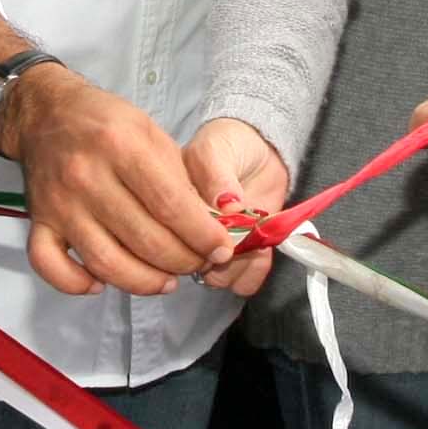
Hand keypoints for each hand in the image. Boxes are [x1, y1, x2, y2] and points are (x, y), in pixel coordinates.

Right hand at [0, 69, 236, 299]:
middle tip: (197, 262)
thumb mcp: (152, 133)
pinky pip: (50, 266)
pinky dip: (77, 284)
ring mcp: (58, 203)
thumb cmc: (106, 122)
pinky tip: (101, 284)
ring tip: (167, 281)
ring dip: (144, 282)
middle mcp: (86, 176)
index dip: (203, 236)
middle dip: (182, 260)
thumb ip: (180, 179)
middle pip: (144, 239)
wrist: (46, 113)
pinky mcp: (37, 222)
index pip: (171, 205)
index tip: (222, 249)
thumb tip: (208, 229)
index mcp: (121, 145)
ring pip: (105, 262)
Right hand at [184, 118, 288, 298]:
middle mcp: (184, 235)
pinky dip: (254, 273)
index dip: (198, 232)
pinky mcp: (237, 261)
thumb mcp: (216, 148)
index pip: (173, 234)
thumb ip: (216, 174)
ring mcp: (209, 251)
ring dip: (240, 264)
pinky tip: (261, 252)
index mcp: (166, 206)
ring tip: (253, 239)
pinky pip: (240, 285)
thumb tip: (225, 206)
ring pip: (214, 280)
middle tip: (240, 227)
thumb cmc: (227, 143)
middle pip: (190, 265)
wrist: (259, 149)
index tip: (225, 214)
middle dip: (220, 251)